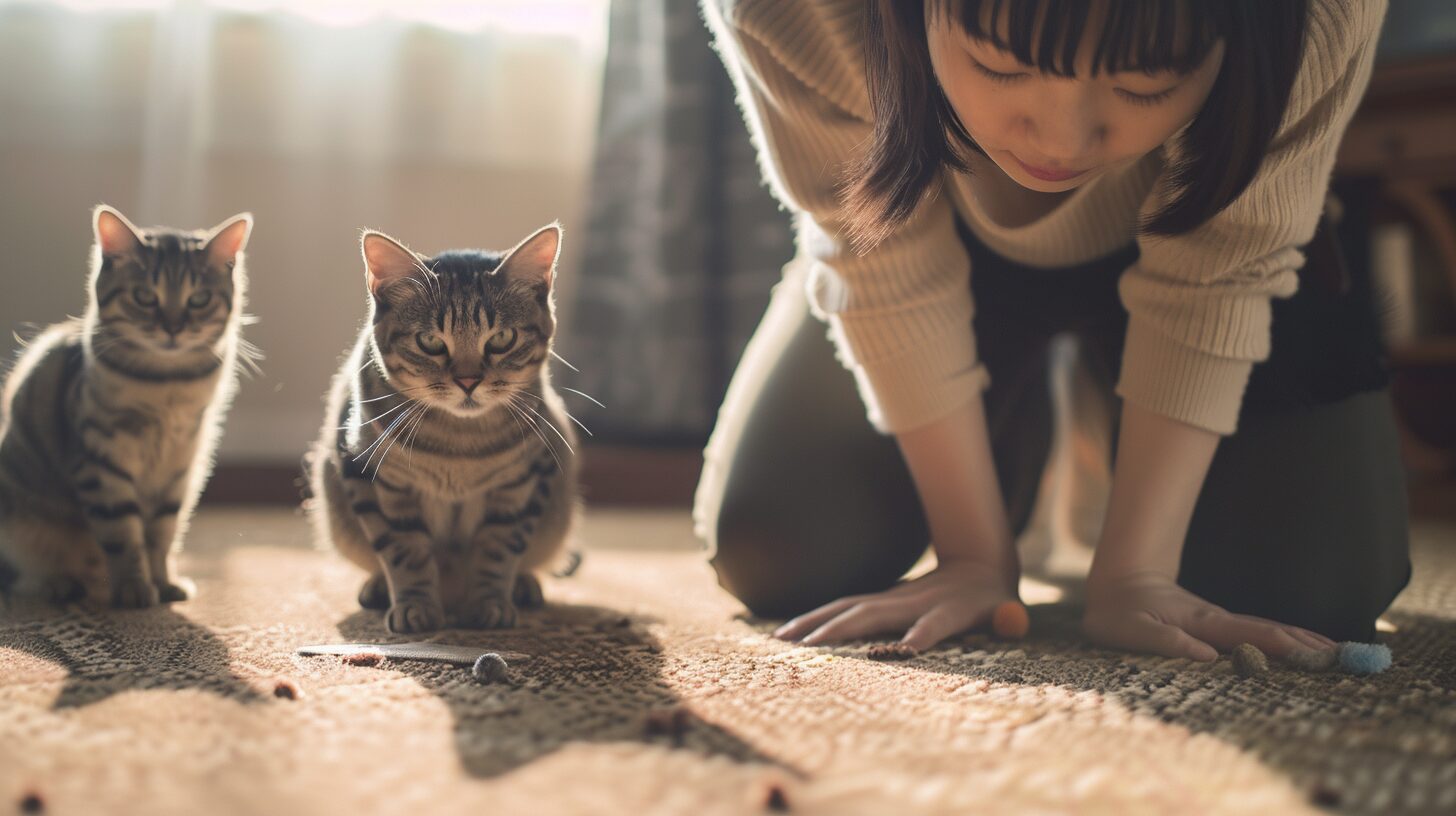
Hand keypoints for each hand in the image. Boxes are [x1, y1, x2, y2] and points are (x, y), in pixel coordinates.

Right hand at [773, 559, 1017, 650]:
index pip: (935, 622)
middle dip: (840, 629)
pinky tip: (787, 634)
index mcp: (948, 607)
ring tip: (782, 640)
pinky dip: (814, 620)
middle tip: (806, 649)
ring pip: (847, 607)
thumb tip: (1014, 621)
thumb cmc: (992, 599)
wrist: (975, 564)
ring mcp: (891, 598)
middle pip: (872, 613)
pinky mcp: (877, 601)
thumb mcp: (1008, 609)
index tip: (905, 650)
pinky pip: (841, 609)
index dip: (922, 633)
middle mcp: (912, 601)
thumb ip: (1010, 617)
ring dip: (816, 622)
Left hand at [1083, 572, 1335, 660]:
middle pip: (1272, 632)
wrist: (1117, 582)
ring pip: (1268, 631)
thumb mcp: (1130, 629)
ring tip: (1337, 653)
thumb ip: (1165, 640)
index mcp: (1203, 623)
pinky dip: (1284, 641)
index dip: (1289, 646)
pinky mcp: (1217, 628)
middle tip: (1349, 657)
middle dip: (1309, 644)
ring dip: (1303, 642)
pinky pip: (1257, 635)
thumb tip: (1205, 657)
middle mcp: (1219, 621)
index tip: (1322, 656)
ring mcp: (1220, 623)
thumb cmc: (1118, 612)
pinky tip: (1301, 649)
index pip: (1255, 635)